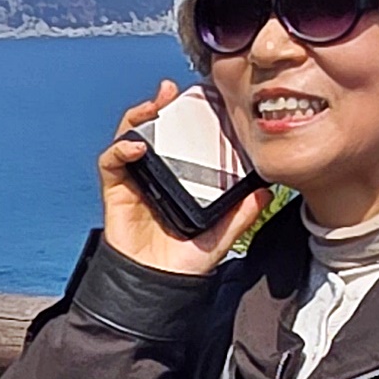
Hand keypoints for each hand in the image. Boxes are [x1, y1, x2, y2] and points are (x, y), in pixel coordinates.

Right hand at [97, 79, 269, 276]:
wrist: (156, 288)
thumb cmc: (184, 262)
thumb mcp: (221, 235)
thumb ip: (242, 213)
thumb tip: (266, 190)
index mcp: (180, 178)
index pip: (182, 138)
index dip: (188, 116)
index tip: (203, 99)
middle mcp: (156, 174)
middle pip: (154, 130)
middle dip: (161, 105)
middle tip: (175, 90)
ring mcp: (134, 180)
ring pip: (130, 136)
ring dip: (139, 116)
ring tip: (156, 104)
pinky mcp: (115, 192)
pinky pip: (111, 162)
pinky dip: (120, 149)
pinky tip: (136, 145)